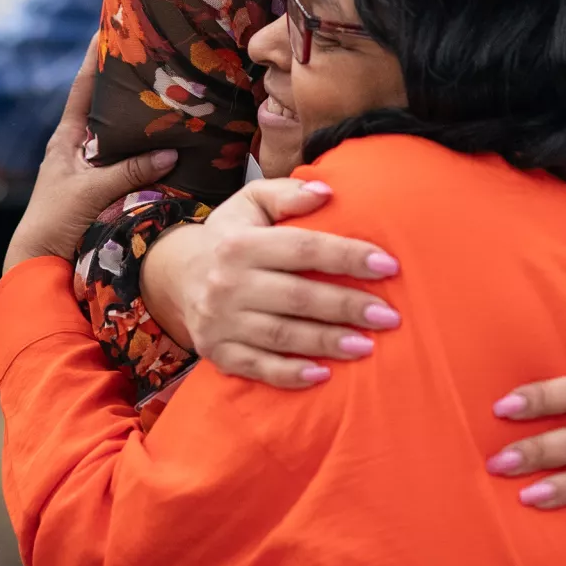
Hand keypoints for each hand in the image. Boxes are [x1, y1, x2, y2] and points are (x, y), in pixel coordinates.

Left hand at [4, 36, 177, 272]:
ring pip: (120, 137)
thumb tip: (172, 152)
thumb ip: (129, 172)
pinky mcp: (103, 192)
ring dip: (142, 121)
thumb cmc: (53, 223)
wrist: (39, 267)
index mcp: (66, 139)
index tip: (109, 29)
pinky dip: (146, 152)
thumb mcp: (91, 192)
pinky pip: (129, 163)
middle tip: (156, 61)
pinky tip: (171, 147)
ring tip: (171, 98)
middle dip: (128, 87)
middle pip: (106, 109)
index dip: (95, 59)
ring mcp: (90, 171)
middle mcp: (78, 149)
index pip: (82, 89)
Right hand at [143, 177, 403, 389]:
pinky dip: (291, 374)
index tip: (389, 265)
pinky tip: (324, 375)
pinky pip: (258, 368)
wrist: (176, 275)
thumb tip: (326, 190)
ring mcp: (221, 322)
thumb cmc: (232, 236)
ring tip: (368, 346)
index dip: (347, 256)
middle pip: (298, 297)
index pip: (303, 248)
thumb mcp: (251, 202)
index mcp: (240, 243)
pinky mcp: (218, 353)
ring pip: (283, 336)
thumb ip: (287, 193)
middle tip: (389, 316)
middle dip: (347, 306)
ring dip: (328, 343)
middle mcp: (227, 283)